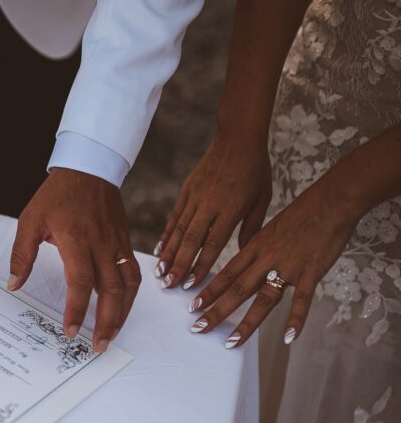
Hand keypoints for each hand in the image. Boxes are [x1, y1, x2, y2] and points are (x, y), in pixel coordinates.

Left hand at [8, 169, 139, 351]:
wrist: (89, 168)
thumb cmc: (57, 195)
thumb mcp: (30, 220)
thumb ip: (22, 254)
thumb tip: (14, 285)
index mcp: (76, 239)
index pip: (79, 282)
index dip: (77, 309)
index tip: (71, 331)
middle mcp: (101, 244)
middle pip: (110, 290)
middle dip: (106, 321)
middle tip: (98, 345)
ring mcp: (117, 244)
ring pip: (127, 285)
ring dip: (122, 313)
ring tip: (112, 334)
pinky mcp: (125, 242)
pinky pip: (133, 273)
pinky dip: (130, 295)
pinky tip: (122, 309)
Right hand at [155, 132, 271, 289]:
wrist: (238, 137)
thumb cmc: (256, 169)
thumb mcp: (262, 198)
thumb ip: (252, 227)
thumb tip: (245, 253)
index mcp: (231, 208)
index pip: (214, 243)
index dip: (201, 265)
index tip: (192, 283)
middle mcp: (209, 204)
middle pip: (190, 240)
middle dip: (179, 265)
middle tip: (169, 285)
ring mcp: (195, 197)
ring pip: (178, 230)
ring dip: (168, 253)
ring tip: (160, 273)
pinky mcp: (187, 190)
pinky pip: (175, 216)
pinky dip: (166, 234)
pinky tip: (160, 249)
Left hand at [187, 178, 359, 347]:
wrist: (331, 202)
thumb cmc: (301, 214)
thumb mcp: (269, 228)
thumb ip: (256, 246)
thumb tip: (243, 257)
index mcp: (254, 248)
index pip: (226, 274)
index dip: (208, 291)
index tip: (191, 306)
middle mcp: (266, 259)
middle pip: (237, 289)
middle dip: (216, 311)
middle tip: (198, 328)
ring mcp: (288, 267)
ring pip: (263, 299)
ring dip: (246, 323)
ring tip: (231, 342)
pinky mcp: (311, 273)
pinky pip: (303, 300)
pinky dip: (296, 319)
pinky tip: (288, 338)